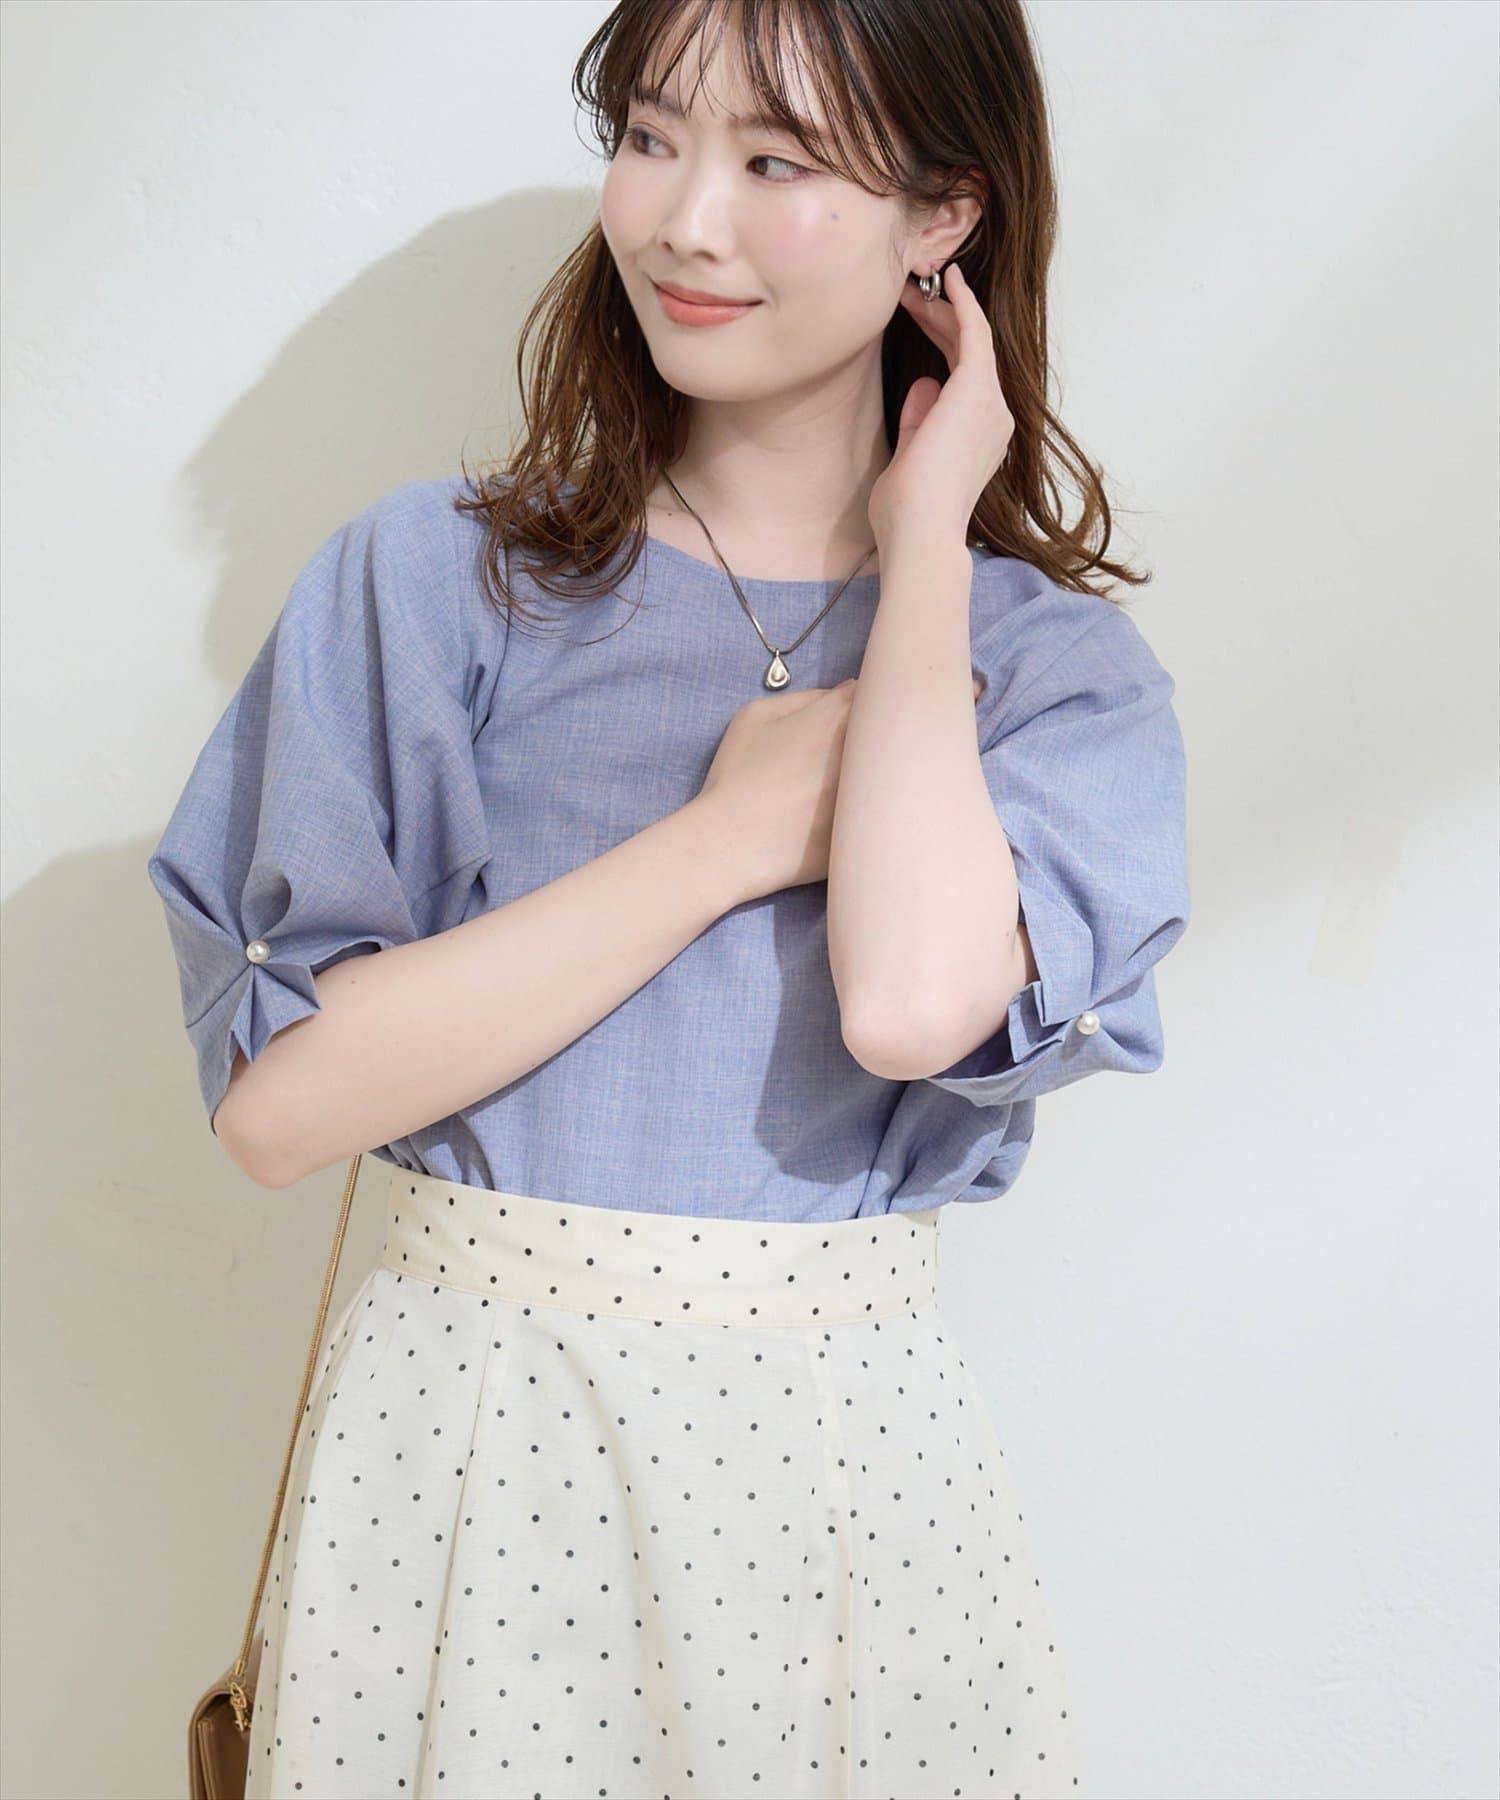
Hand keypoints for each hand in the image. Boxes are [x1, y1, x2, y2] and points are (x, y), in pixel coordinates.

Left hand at [867, 261, 1014, 546]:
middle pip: (971, 356)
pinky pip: (974, 334)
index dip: (943, 346)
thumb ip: (920, 422)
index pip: (964, 380)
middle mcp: (993, 418)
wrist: (920, 530)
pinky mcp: (977, 389)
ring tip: (915, 289)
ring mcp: (990, 403)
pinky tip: (948, 280)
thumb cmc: (909, 513)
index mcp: (979, 438)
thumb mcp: (912, 459)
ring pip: (972, 342)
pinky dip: (962, 304)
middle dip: (942, 323)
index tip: (918, 323)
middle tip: (912, 298)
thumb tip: (924, 385)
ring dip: (946, 311)